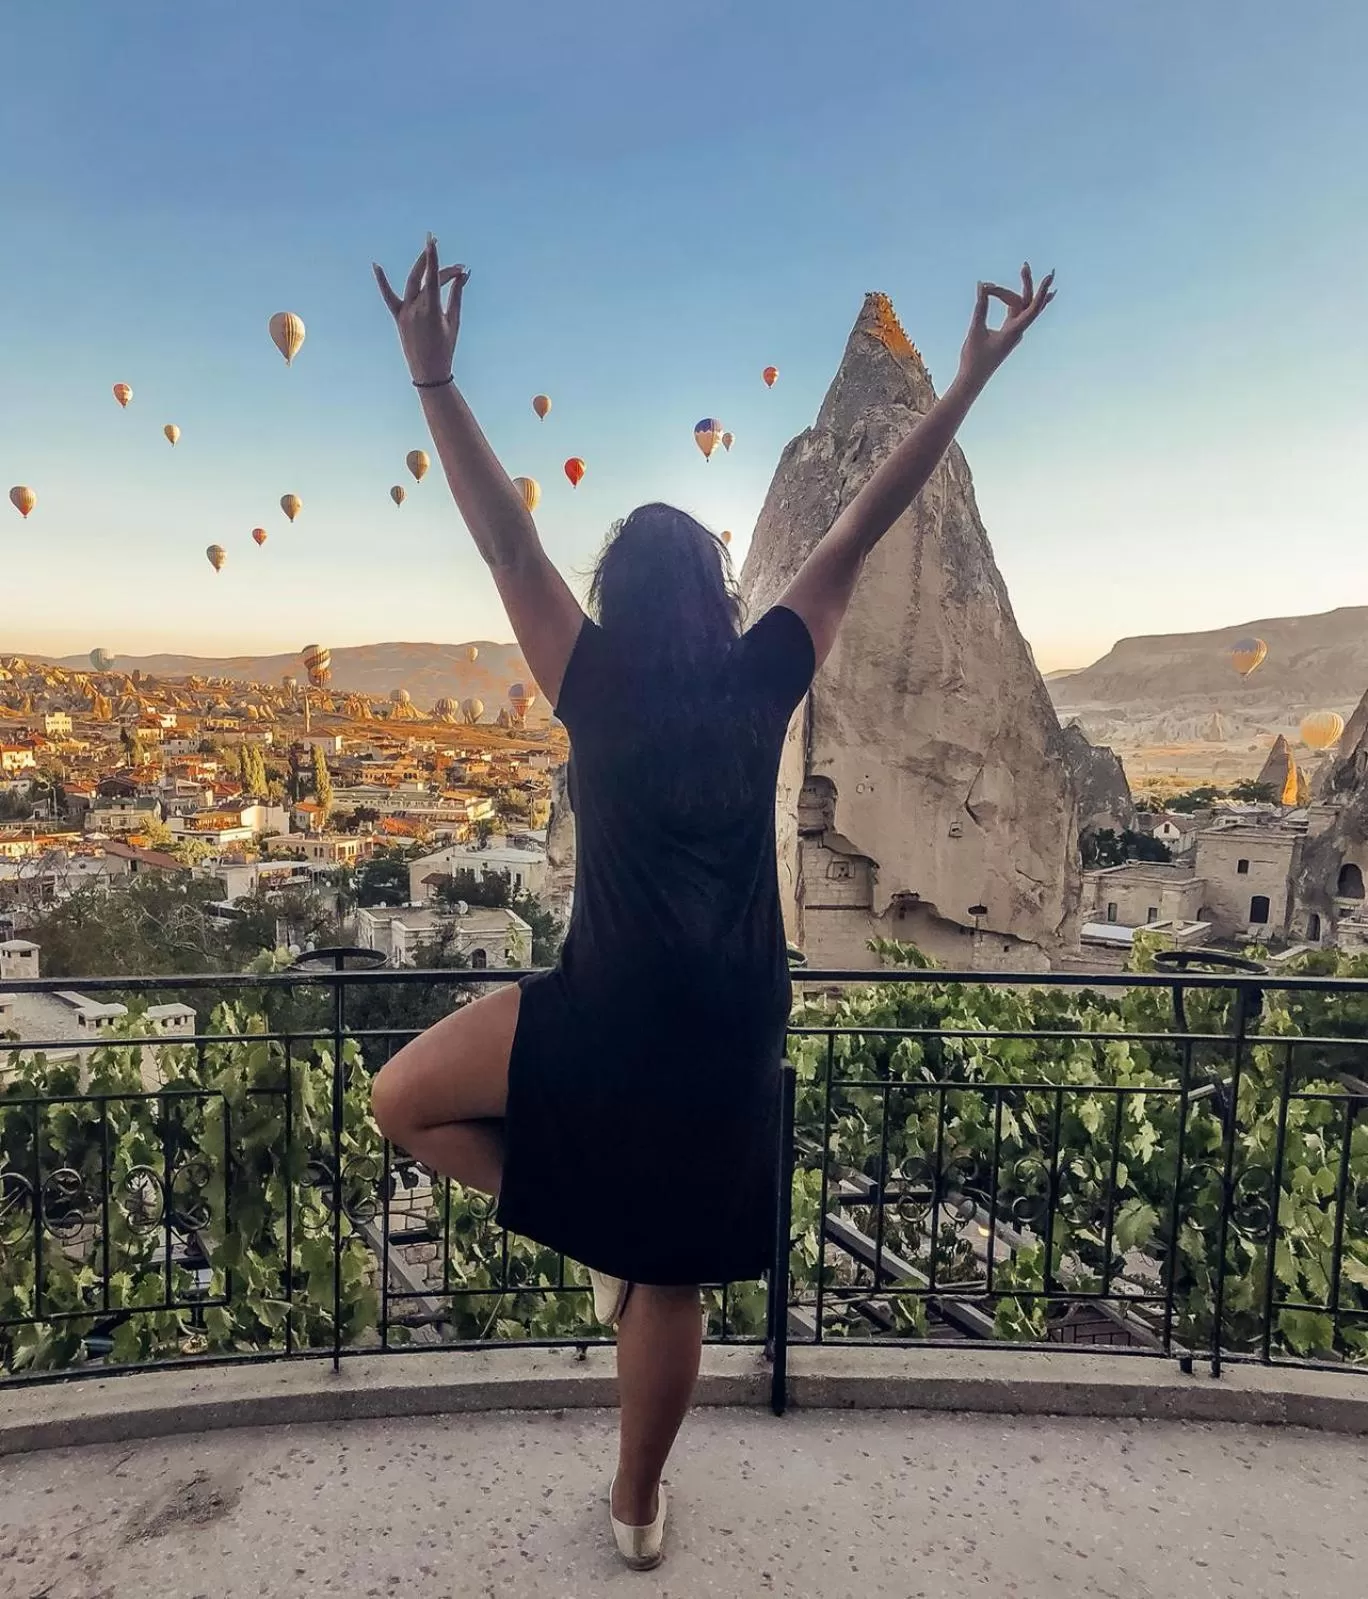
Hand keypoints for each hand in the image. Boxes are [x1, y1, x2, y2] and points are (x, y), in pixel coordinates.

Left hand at [374, 235, 468, 385]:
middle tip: (435, 244)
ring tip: (427, 253)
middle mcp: (416, 309)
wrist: (429, 372)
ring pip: (412, 283)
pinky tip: (376, 265)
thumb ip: (457, 295)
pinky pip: (388, 296)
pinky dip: (382, 281)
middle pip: (425, 277)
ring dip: (420, 267)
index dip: (432, 257)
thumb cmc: (446, 347)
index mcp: (432, 311)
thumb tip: (463, 274)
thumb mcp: (454, 320)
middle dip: (430, 259)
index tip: (431, 239)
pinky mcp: (398, 317)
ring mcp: (405, 313)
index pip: (433, 277)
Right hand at [958, 263, 1054, 384]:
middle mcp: (1018, 331)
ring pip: (1019, 305)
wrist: (972, 380)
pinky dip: (1016, 300)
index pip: (1033, 307)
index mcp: (1014, 332)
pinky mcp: (1007, 333)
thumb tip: (982, 285)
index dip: (1041, 290)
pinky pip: (1016, 312)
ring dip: (1016, 290)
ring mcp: (1014, 332)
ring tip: (1022, 270)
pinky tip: (1024, 294)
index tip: (1049, 276)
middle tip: (1025, 264)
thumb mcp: (976, 330)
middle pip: (1026, 301)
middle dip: (1027, 283)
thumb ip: (980, 306)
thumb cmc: (974, 358)